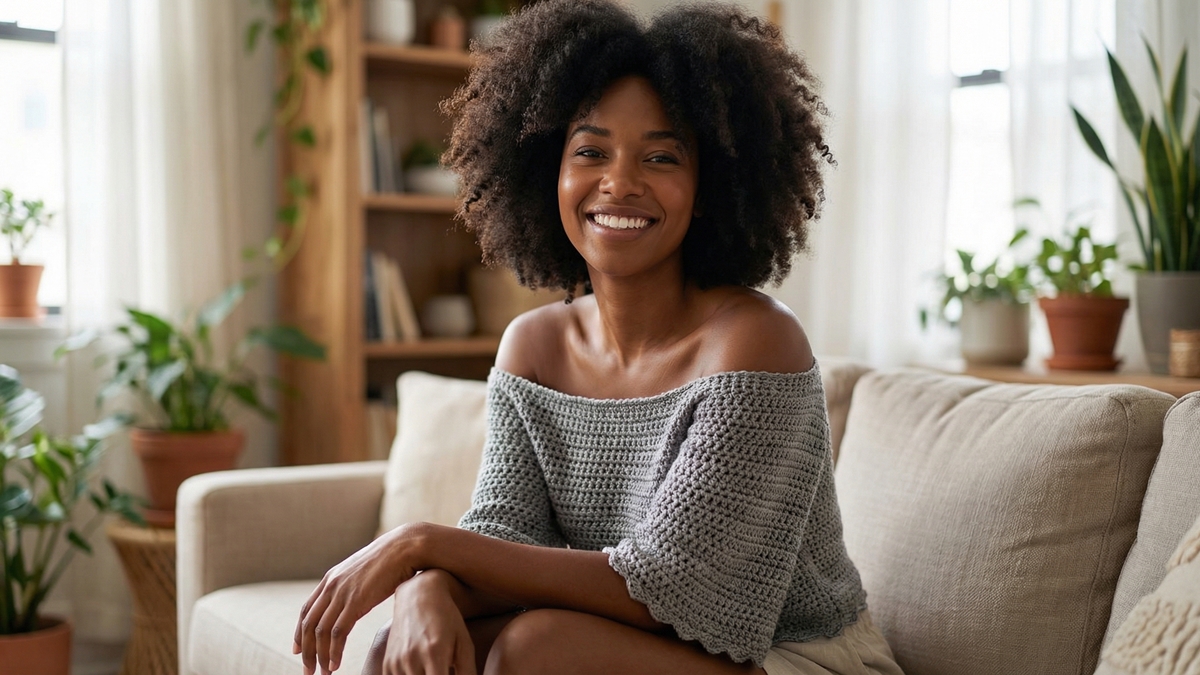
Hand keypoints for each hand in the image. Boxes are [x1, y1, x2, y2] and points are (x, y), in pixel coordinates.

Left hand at [294, 523, 431, 674]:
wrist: (405, 547)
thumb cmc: (390, 559)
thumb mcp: (362, 572)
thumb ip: (352, 586)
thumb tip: (354, 601)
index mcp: (330, 579)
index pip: (306, 611)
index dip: (299, 633)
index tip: (298, 650)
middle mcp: (331, 586)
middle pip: (309, 624)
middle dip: (306, 651)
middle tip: (308, 670)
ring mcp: (342, 593)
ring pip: (321, 632)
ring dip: (319, 656)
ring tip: (323, 672)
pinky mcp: (356, 601)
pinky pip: (338, 633)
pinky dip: (334, 652)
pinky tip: (335, 664)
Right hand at [379, 571, 476, 674]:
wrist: (418, 595)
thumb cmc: (447, 618)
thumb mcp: (464, 642)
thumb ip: (468, 671)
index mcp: (434, 653)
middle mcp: (412, 659)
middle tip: (444, 670)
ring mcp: (396, 661)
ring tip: (432, 669)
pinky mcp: (387, 663)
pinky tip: (420, 671)